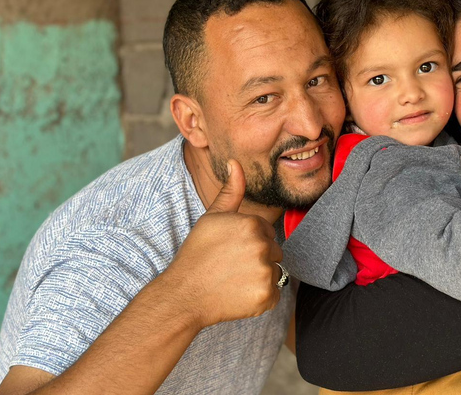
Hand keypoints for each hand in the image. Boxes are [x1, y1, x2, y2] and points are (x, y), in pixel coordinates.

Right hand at [164, 159, 282, 328]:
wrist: (184, 295)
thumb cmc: (197, 255)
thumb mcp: (212, 217)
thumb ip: (230, 191)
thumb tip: (235, 163)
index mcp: (251, 224)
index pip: (266, 232)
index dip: (248, 242)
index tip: (230, 251)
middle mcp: (262, 246)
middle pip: (274, 251)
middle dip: (258, 258)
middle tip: (231, 266)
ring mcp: (265, 272)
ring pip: (275, 272)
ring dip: (260, 277)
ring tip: (234, 280)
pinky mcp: (267, 296)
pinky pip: (274, 294)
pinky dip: (261, 297)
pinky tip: (239, 295)